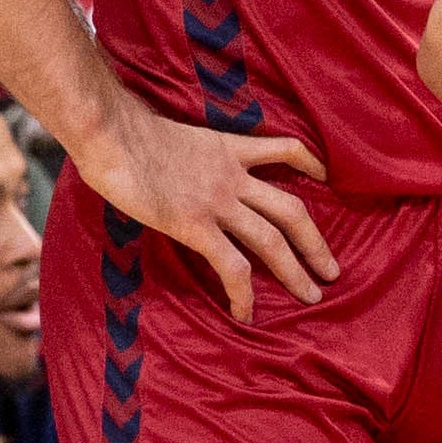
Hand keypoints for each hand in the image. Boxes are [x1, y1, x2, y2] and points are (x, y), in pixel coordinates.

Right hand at [68, 91, 333, 320]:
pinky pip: (231, 265)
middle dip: (316, 244)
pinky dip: (243, 293)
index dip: (311, 164)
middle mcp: (232, 177)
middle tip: (331, 271)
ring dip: (295, 271)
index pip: (284, 150)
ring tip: (312, 296)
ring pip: (272, 240)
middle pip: (291, 210)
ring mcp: (217, 202)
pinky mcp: (195, 225)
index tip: (327, 178)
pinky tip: (245, 312)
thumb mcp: (171, 133)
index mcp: (228, 149)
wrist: (109, 131)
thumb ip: (187, 154)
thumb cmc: (122, 130)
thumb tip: (174, 167)